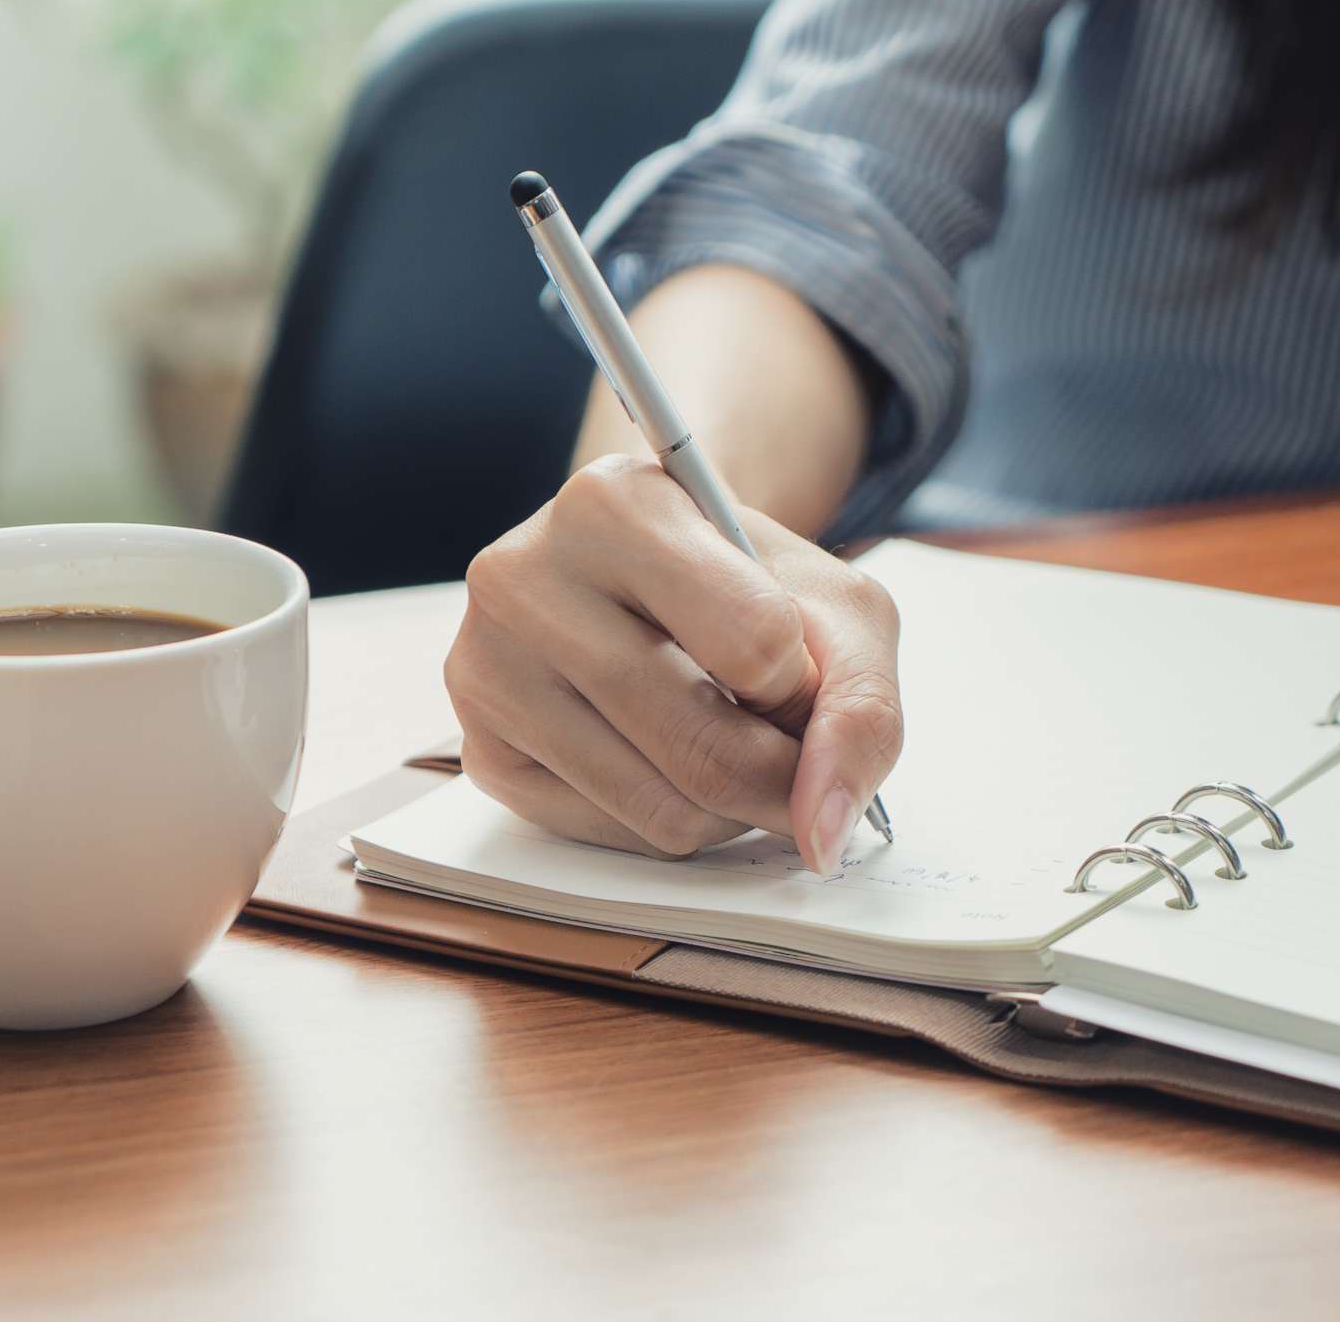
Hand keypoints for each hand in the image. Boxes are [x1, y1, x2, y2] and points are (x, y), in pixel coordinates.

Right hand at [446, 454, 903, 874]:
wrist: (649, 577)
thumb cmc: (743, 585)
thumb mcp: (835, 607)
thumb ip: (860, 707)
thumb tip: (823, 833)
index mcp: (614, 502)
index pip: (758, 643)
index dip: (804, 684)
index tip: (797, 669)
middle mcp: (522, 574)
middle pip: (704, 746)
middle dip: (781, 776)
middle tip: (795, 755)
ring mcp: (485, 666)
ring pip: (661, 811)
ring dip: (731, 809)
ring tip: (729, 744)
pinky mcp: (479, 749)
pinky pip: (612, 837)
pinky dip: (671, 821)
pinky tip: (667, 761)